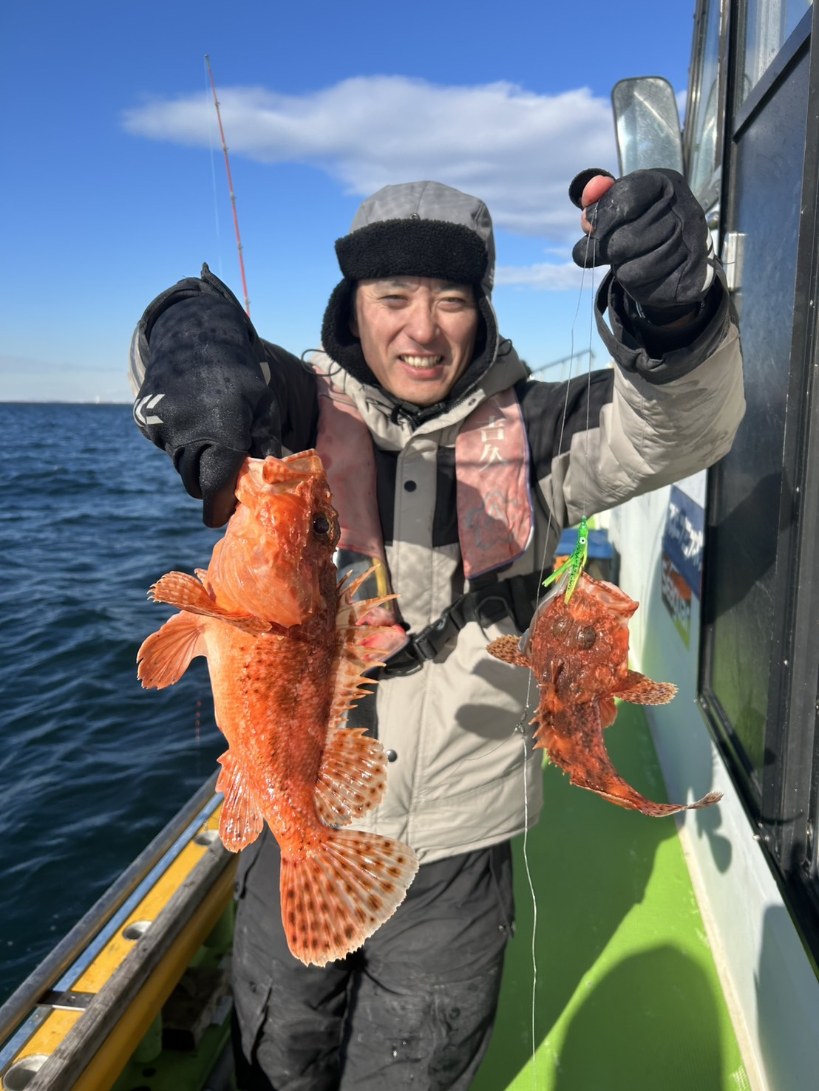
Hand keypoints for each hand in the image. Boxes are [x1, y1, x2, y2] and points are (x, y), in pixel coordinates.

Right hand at [134, 321, 279, 525]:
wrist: (194, 337)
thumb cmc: (239, 377)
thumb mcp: (263, 407)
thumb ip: (265, 447)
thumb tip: (270, 486)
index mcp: (222, 429)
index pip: (216, 485)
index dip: (218, 507)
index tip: (221, 518)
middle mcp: (187, 430)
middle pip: (196, 482)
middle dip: (210, 483)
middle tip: (225, 473)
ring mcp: (161, 425)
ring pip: (179, 464)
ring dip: (195, 460)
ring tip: (209, 431)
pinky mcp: (144, 419)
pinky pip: (164, 445)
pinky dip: (178, 440)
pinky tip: (189, 415)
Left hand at [570, 168, 713, 318]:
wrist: (679, 251)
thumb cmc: (641, 221)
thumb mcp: (621, 202)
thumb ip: (600, 200)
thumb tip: (588, 210)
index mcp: (666, 184)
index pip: (626, 197)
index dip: (600, 217)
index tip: (588, 228)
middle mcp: (683, 212)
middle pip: (624, 240)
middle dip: (603, 251)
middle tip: (602, 252)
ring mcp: (690, 247)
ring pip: (630, 270)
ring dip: (619, 269)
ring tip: (627, 261)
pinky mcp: (688, 278)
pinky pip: (644, 290)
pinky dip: (634, 286)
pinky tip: (642, 275)